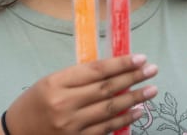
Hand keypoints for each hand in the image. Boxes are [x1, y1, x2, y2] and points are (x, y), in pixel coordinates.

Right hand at [6, 54, 157, 134]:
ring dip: (135, 98)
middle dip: (133, 78)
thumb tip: (112, 70)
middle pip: (106, 88)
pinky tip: (138, 111)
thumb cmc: (34, 104)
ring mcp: (71, 126)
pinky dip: (124, 119)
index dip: (120, 63)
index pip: (95, 70)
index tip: (140, 58)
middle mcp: (64, 104)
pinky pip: (106, 129)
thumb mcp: (50, 83)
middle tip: (153, 69)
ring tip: (151, 89)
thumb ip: (78, 78)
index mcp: (56, 83)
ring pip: (110, 109)